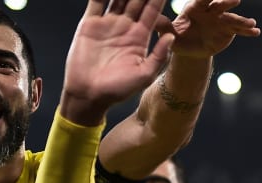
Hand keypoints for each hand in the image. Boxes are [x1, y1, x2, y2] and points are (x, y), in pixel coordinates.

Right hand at [62, 0, 176, 123]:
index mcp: (140, 37)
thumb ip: (158, 55)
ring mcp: (108, 23)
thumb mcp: (144, 75)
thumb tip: (172, 35)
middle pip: (136, 0)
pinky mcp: (90, 23)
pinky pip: (97, 1)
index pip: (152, 11)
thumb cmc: (118, 90)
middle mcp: (125, 27)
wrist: (89, 95)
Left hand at [170, 0, 260, 58]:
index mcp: (196, 9)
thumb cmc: (178, 39)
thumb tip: (154, 20)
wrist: (191, 49)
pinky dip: (248, 31)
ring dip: (242, 20)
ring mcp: (221, 20)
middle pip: (220, 5)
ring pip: (232, 18)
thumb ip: (163, 27)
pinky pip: (239, 30)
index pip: (201, 0)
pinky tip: (256, 31)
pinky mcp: (229, 30)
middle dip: (227, 2)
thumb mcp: (170, 35)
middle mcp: (211, 11)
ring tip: (251, 23)